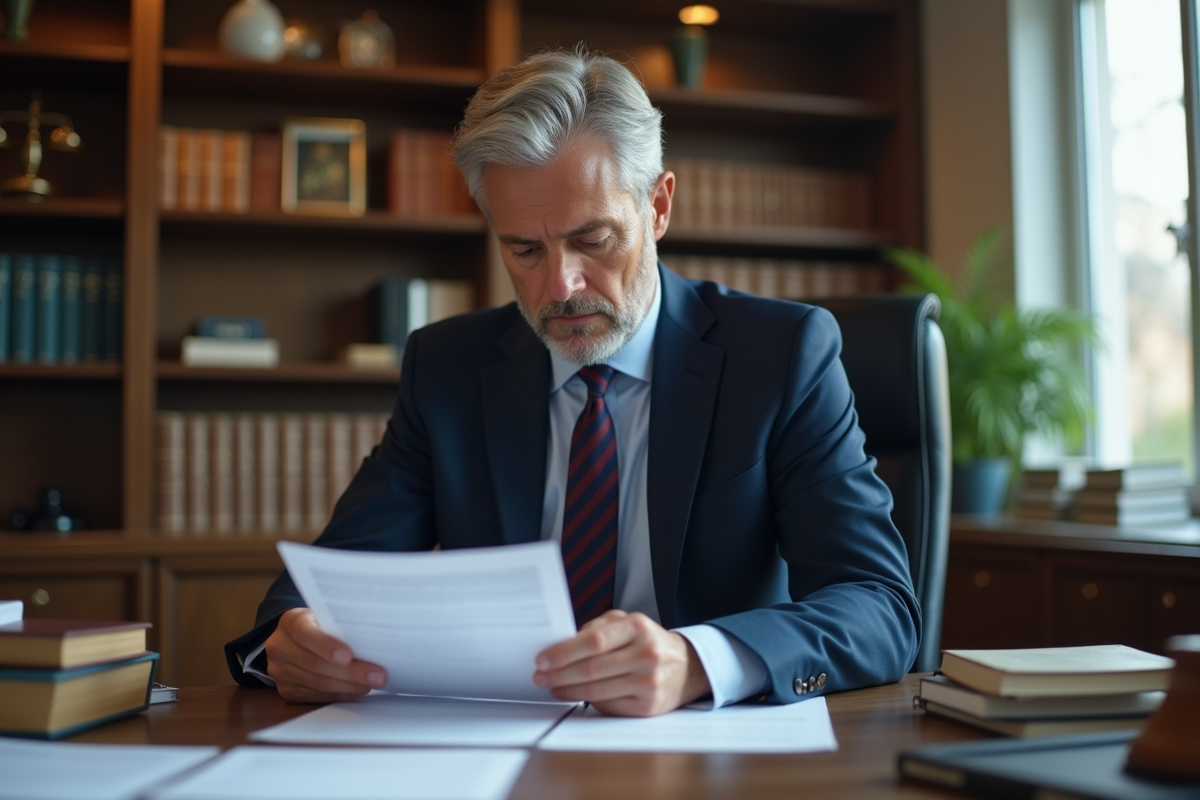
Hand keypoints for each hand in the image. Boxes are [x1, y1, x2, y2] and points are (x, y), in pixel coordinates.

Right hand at [264, 608, 387, 702]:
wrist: (295, 638)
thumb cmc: (320, 624)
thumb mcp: (326, 615)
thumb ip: (340, 624)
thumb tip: (373, 640)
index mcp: (290, 621)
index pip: (304, 633)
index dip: (326, 646)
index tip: (349, 656)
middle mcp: (279, 647)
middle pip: (315, 664)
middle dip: (351, 672)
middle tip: (378, 676)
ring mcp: (280, 671)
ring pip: (318, 684)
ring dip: (349, 686)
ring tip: (372, 684)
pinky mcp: (287, 690)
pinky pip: (316, 696)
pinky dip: (340, 695)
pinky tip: (357, 691)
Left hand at [533, 610, 710, 715]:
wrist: (686, 667)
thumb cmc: (648, 643)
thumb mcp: (628, 623)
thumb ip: (597, 628)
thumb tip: (562, 644)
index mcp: (638, 627)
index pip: (593, 641)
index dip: (564, 652)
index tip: (542, 659)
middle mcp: (647, 654)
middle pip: (592, 668)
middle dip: (559, 674)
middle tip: (540, 676)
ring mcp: (649, 682)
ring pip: (597, 690)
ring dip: (568, 690)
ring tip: (552, 686)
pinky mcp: (648, 706)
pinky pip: (608, 705)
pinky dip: (587, 701)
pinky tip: (575, 695)